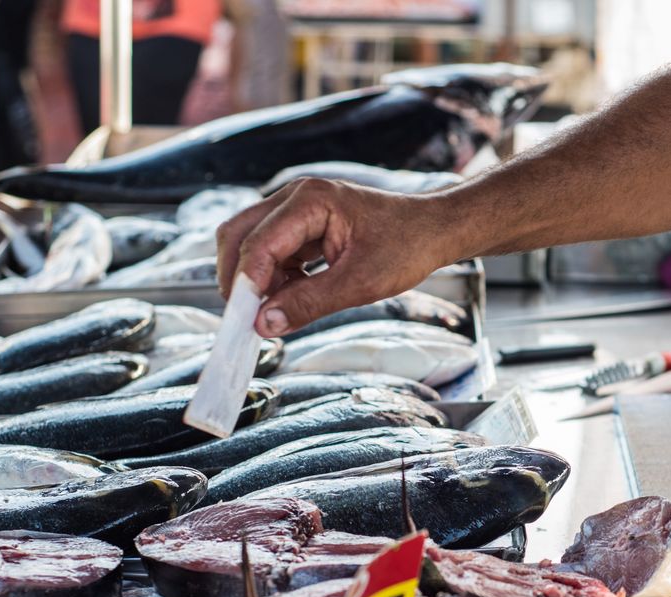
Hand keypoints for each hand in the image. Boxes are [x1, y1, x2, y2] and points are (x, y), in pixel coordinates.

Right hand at [217, 179, 452, 336]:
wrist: (432, 230)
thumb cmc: (406, 247)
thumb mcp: (360, 283)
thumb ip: (309, 303)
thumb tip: (264, 324)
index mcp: (310, 201)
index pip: (259, 243)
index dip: (247, 285)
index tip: (244, 323)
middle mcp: (295, 197)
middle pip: (238, 235)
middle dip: (238, 279)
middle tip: (247, 320)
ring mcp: (295, 209)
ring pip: (249, 244)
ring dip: (256, 280)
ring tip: (279, 310)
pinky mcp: (299, 226)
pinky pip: (270, 252)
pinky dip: (272, 278)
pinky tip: (294, 296)